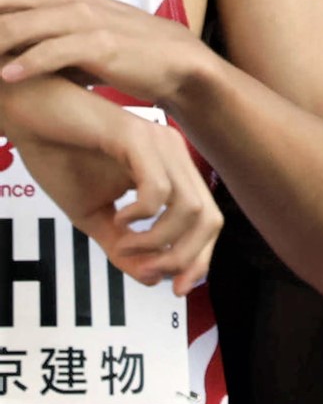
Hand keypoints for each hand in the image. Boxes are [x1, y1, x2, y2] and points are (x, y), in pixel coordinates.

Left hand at [0, 0, 205, 107]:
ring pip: (25, 23)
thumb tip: (1, 41)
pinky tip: (8, 77)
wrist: (171, 59)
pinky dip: (30, 62)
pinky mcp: (103, 43)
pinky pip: (59, 50)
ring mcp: (86, 18)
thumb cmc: (114, 48)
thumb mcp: (69, 31)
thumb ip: (30, 28)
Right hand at [4, 76, 221, 295]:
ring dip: (157, 241)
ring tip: (122, 242)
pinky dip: (141, 216)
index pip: (209, 220)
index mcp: (171, 169)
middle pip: (209, 218)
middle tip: (147, 271)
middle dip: (184, 257)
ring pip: (189, 208)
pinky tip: (118, 217)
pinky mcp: (137, 138)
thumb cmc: (62, 156)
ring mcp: (160, 143)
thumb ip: (122, 245)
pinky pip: (157, 188)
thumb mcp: (93, 214)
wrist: (33, 114)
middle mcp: (175, 154)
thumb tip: (153, 279)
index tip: (174, 289)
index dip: (199, 259)